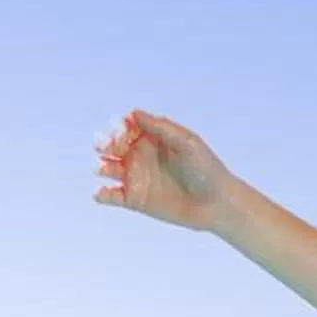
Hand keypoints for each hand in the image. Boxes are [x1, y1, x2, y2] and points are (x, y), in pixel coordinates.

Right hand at [93, 109, 236, 230]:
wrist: (215, 203)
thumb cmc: (205, 168)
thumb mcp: (186, 142)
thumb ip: (161, 127)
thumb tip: (134, 113)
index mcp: (152, 138)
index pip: (127, 127)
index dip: (119, 127)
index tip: (120, 130)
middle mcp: (141, 156)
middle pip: (113, 146)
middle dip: (105, 144)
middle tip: (104, 147)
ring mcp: (136, 178)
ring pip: (108, 169)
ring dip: (101, 167)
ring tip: (103, 169)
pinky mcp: (135, 200)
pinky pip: (112, 196)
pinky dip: (102, 195)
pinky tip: (101, 193)